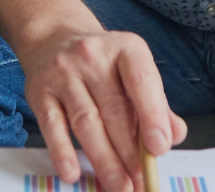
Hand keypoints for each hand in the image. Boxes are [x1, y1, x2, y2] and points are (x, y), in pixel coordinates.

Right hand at [21, 27, 187, 191]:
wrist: (54, 37)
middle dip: (130, 152)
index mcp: (125, 48)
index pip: (140, 80)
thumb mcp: (133, 71)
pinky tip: (72, 173)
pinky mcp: (40, 92)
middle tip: (141, 181)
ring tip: (119, 185)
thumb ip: (156, 103)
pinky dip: (62, 152)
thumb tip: (174, 135)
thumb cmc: (103, 63)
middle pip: (113, 110)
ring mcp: (63, 73)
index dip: (152, 115)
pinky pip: (52, 126)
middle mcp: (92, 56)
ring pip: (86, 122)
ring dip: (104, 160)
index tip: (159, 148)